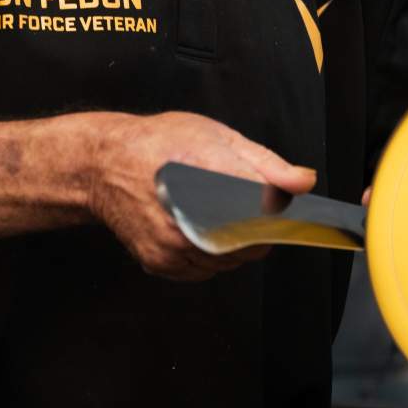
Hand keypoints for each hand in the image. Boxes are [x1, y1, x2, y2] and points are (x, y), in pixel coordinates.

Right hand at [85, 112, 315, 280]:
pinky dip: (210, 256)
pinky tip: (195, 228)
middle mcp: (192, 217)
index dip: (280, 212)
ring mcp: (175, 245)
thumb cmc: (159, 144)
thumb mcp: (217, 136)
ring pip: (231, 261)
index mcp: (212, 177)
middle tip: (239, 204)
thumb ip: (265, 163)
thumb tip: (304, 182)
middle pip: (255, 243)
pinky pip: (205, 270)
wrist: (103, 164)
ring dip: (235, 245)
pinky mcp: (161, 263)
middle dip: (258, 228)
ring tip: (212, 213)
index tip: (281, 208)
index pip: (269, 212)